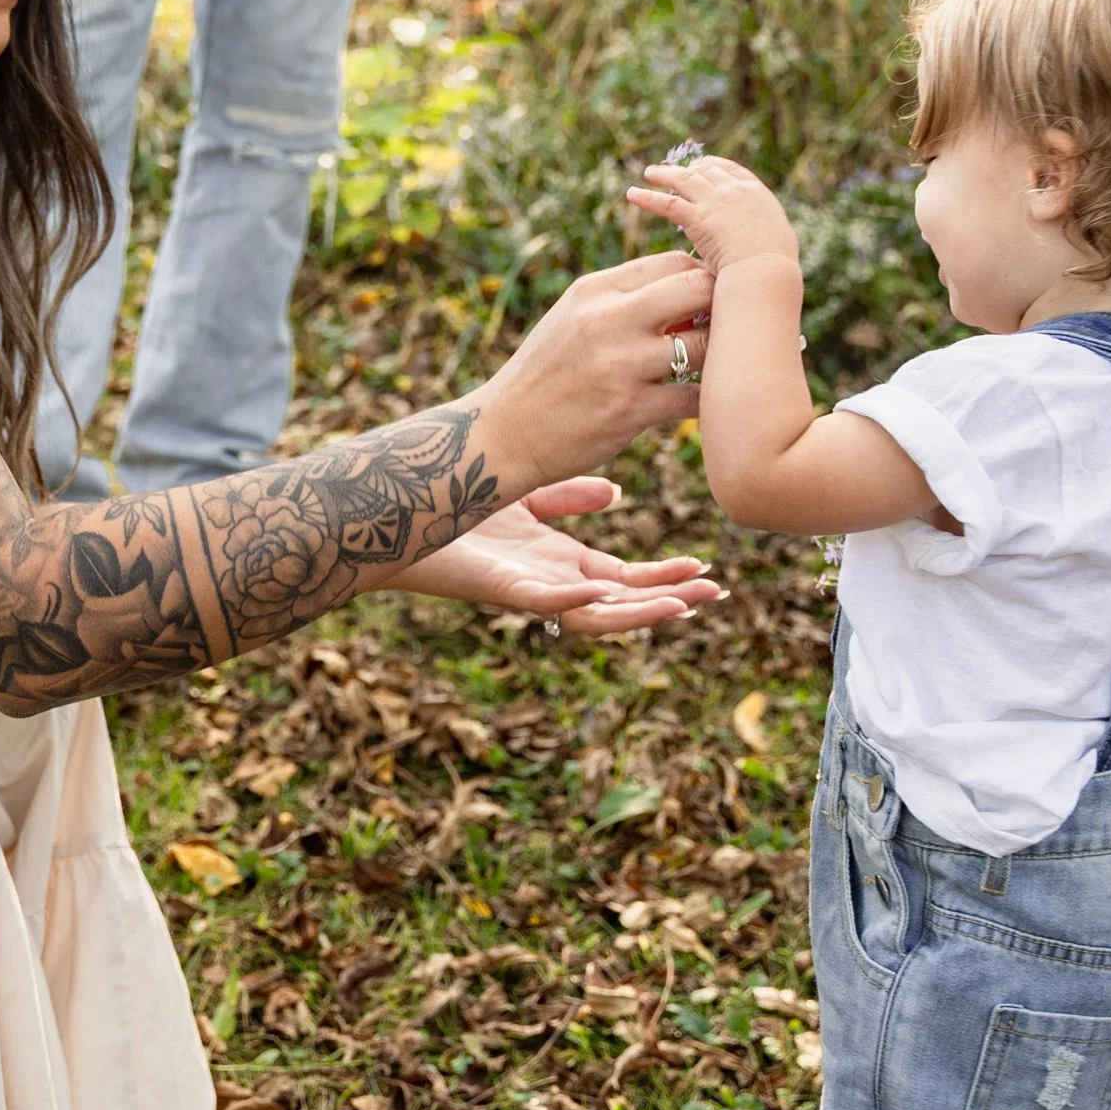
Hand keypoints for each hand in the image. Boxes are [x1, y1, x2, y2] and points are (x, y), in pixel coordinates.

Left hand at [383, 477, 722, 633]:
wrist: (397, 512)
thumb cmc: (454, 504)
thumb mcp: (528, 495)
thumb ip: (569, 496)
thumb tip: (618, 493)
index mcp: (561, 564)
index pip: (626, 582)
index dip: (666, 579)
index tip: (707, 572)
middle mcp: (550, 583)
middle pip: (622, 604)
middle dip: (669, 601)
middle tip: (713, 595)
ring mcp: (526, 590)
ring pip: (591, 616)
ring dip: (636, 613)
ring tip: (679, 605)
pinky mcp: (497, 587)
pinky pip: (538, 602)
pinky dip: (569, 602)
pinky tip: (596, 593)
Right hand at [482, 247, 712, 486]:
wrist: (505, 433)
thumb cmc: (547, 373)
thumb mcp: (573, 318)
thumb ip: (624, 299)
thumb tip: (689, 285)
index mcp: (594, 290)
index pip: (673, 263)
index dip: (703, 277)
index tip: (713, 300)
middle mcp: (607, 319)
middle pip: (697, 288)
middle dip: (723, 305)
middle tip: (731, 326)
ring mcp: (620, 365)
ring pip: (704, 344)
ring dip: (721, 354)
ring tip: (722, 364)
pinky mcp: (630, 410)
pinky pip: (694, 397)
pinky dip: (709, 399)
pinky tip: (708, 401)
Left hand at [627, 153, 800, 277]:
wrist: (767, 273)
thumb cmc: (775, 267)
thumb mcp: (777, 240)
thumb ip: (764, 232)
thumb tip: (761, 241)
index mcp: (757, 194)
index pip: (732, 170)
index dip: (714, 166)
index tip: (703, 166)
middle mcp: (735, 191)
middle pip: (706, 171)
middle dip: (688, 169)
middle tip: (673, 171)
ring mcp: (715, 202)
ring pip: (684, 179)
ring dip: (664, 174)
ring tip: (649, 173)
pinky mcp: (697, 218)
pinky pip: (667, 203)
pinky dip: (648, 197)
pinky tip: (632, 194)